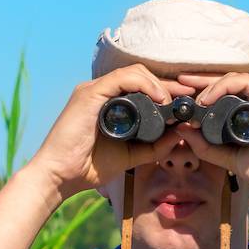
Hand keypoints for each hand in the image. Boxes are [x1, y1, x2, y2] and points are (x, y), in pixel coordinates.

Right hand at [24, 64, 195, 200]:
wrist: (60, 176)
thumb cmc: (87, 167)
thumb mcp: (129, 156)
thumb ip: (153, 146)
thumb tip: (179, 135)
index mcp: (107, 103)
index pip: (140, 86)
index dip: (165, 90)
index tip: (185, 100)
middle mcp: (100, 92)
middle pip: (140, 75)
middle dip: (167, 84)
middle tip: (188, 96)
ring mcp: (93, 90)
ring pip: (134, 72)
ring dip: (158, 84)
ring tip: (173, 102)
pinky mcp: (89, 93)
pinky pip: (123, 78)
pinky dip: (144, 84)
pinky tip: (158, 98)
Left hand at [169, 72, 248, 203]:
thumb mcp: (230, 158)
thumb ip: (207, 145)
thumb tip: (182, 129)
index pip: (227, 93)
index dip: (204, 90)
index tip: (182, 93)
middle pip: (229, 82)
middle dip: (202, 81)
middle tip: (178, 82)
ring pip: (235, 79)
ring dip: (210, 85)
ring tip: (191, 96)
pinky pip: (246, 83)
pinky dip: (224, 87)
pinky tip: (207, 99)